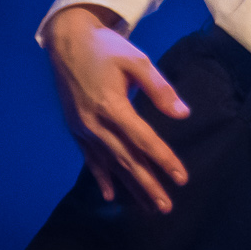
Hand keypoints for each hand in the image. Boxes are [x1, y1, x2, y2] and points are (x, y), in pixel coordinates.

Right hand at [44, 4, 190, 213]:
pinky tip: (111, 196)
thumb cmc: (106, 48)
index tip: (181, 178)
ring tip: (148, 207)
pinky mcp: (76, 129)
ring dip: (130, 186)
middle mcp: (95, 123)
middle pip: (126, 159)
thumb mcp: (137, 61)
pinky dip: (101, 178)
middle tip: (166, 207)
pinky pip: (90, 159)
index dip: (163, 159)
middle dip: (147, 184)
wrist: (67, 42)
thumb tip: (182, 114)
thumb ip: (159, 89)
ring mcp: (83, 129)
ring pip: (110, 164)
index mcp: (112, 106)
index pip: (143, 140)